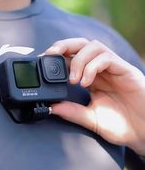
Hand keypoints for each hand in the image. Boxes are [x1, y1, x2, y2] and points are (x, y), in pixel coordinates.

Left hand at [46, 38, 144, 155]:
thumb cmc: (122, 125)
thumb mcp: (91, 119)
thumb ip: (72, 112)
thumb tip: (51, 106)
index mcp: (92, 78)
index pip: (73, 57)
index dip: (57, 55)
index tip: (43, 61)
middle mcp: (101, 69)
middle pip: (81, 44)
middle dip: (63, 46)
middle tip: (50, 56)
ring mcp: (114, 68)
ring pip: (93, 46)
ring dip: (78, 59)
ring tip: (73, 79)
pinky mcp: (125, 70)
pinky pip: (107, 58)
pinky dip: (92, 66)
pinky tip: (86, 82)